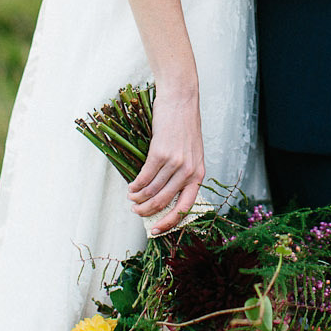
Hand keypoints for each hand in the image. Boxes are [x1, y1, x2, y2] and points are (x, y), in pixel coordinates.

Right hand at [128, 83, 204, 234]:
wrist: (181, 100)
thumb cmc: (184, 125)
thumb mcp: (191, 152)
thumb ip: (183, 172)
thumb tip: (164, 195)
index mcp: (199, 174)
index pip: (185, 207)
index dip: (170, 222)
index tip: (157, 230)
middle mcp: (189, 171)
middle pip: (165, 202)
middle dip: (148, 211)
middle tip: (137, 212)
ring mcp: (175, 163)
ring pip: (152, 191)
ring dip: (138, 198)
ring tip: (131, 198)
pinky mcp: (161, 153)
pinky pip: (145, 177)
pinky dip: (135, 185)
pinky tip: (131, 187)